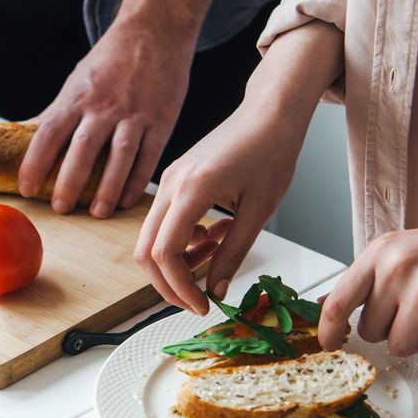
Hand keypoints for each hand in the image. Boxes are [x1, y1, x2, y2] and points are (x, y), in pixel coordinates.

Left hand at [18, 20, 193, 217]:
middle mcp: (105, 106)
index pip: (49, 133)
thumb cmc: (111, 59)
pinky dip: (137, 181)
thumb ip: (57, 111)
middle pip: (83, 149)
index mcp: (78, 97)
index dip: (34, 163)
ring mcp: (135, 114)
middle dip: (69, 182)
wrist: (156, 30)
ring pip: (119, 157)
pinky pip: (148, 156)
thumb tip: (25, 133)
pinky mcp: (161, 120)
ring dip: (107, 188)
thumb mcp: (78, 80)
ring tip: (96, 212)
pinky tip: (127, 200)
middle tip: (60, 208)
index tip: (26, 188)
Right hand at [134, 105, 305, 314]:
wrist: (270, 113)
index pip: (166, 253)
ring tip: (215, 258)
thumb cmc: (271, 150)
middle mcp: (171, 184)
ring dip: (178, 261)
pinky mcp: (175, 180)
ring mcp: (169, 181)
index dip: (181, 288)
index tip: (202, 305)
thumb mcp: (259, 211)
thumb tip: (216, 290)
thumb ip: (233, 254)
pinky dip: (182, 241)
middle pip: (146, 251)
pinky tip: (214, 236)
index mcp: (192, 189)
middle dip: (168, 284)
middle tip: (197, 300)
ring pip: (152, 238)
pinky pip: (165, 221)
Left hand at [318, 213, 417, 359]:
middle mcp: (398, 267)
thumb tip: (329, 306)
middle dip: (393, 330)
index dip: (328, 330)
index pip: (337, 301)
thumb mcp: (405, 251)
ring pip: (399, 346)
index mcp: (381, 251)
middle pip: (369, 332)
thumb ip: (369, 280)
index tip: (329, 345)